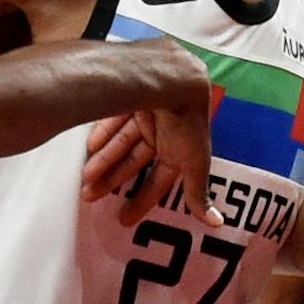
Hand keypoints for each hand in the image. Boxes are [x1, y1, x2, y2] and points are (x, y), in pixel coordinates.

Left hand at [80, 82, 220, 229]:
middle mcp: (162, 133)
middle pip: (133, 162)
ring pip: (120, 142)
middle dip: (112, 180)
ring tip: (85, 178)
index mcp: (179, 150)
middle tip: (90, 196)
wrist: (172, 78)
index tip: (123, 219)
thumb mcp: (194, 161)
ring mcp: (145, 114)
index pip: (159, 181)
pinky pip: (113, 118)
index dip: (142, 201)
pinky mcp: (131, 96)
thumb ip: (198, 193)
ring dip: (103, 160)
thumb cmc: (187, 121)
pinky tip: (90, 146)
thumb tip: (219, 225)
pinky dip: (102, 132)